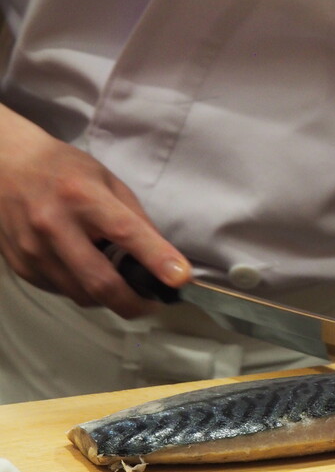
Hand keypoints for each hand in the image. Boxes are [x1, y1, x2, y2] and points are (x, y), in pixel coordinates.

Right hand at [0, 105, 190, 317]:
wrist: (6, 166)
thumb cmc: (66, 172)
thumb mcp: (109, 183)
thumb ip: (136, 220)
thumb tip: (164, 260)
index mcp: (83, 197)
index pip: (126, 233)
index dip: (157, 258)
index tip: (181, 278)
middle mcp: (54, 225)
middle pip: (100, 282)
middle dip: (133, 303)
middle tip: (151, 305)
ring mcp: (33, 250)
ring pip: (82, 295)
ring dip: (108, 298)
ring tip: (118, 282)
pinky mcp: (21, 267)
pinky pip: (63, 292)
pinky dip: (83, 290)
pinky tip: (85, 271)